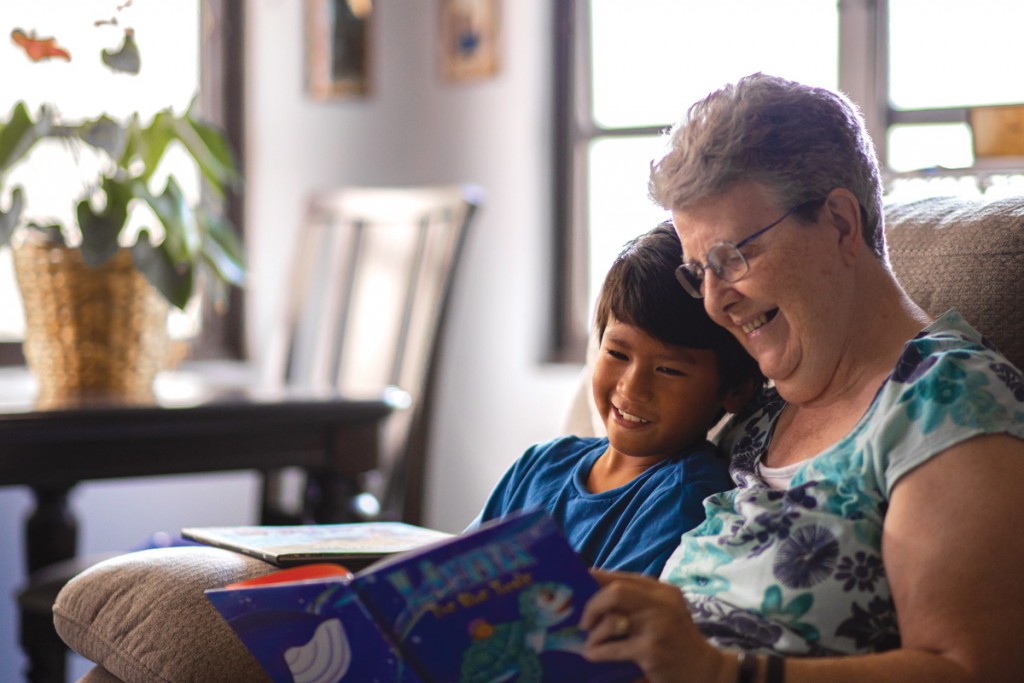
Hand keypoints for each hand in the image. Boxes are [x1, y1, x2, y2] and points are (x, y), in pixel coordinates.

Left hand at [581, 569, 725, 682]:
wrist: (705, 671)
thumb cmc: (679, 641)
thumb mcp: (666, 612)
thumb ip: (640, 601)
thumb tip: (595, 595)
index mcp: (663, 591)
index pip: (623, 578)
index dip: (597, 579)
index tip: (579, 584)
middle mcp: (661, 603)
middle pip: (616, 591)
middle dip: (593, 605)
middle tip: (584, 622)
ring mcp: (657, 627)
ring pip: (612, 620)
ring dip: (594, 634)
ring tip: (589, 642)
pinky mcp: (651, 650)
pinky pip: (613, 648)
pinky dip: (597, 652)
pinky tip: (591, 655)